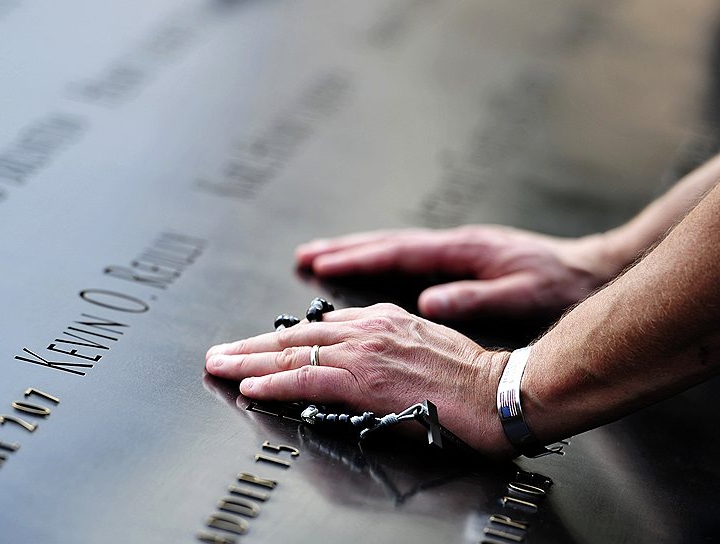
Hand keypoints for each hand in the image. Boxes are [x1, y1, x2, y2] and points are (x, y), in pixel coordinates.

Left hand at [206, 303, 514, 457]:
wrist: (501, 390)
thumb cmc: (473, 380)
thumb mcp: (425, 348)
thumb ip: (389, 350)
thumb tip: (362, 365)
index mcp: (382, 319)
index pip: (317, 328)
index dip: (281, 338)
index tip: (256, 346)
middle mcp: (367, 329)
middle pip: (294, 335)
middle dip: (251, 346)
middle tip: (220, 353)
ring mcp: (364, 352)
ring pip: (291, 354)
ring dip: (248, 361)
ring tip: (218, 366)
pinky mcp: (364, 380)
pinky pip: (307, 378)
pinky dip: (273, 382)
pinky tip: (249, 386)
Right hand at [295, 226, 621, 319]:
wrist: (595, 271)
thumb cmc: (562, 286)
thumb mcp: (523, 296)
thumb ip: (475, 299)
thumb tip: (427, 303)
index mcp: (461, 250)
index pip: (396, 253)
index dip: (354, 258)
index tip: (318, 262)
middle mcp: (452, 245)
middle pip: (386, 243)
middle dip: (342, 249)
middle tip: (303, 256)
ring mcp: (456, 250)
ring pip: (393, 248)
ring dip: (356, 251)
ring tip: (319, 257)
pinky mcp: (461, 260)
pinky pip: (407, 258)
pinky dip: (379, 260)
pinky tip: (367, 268)